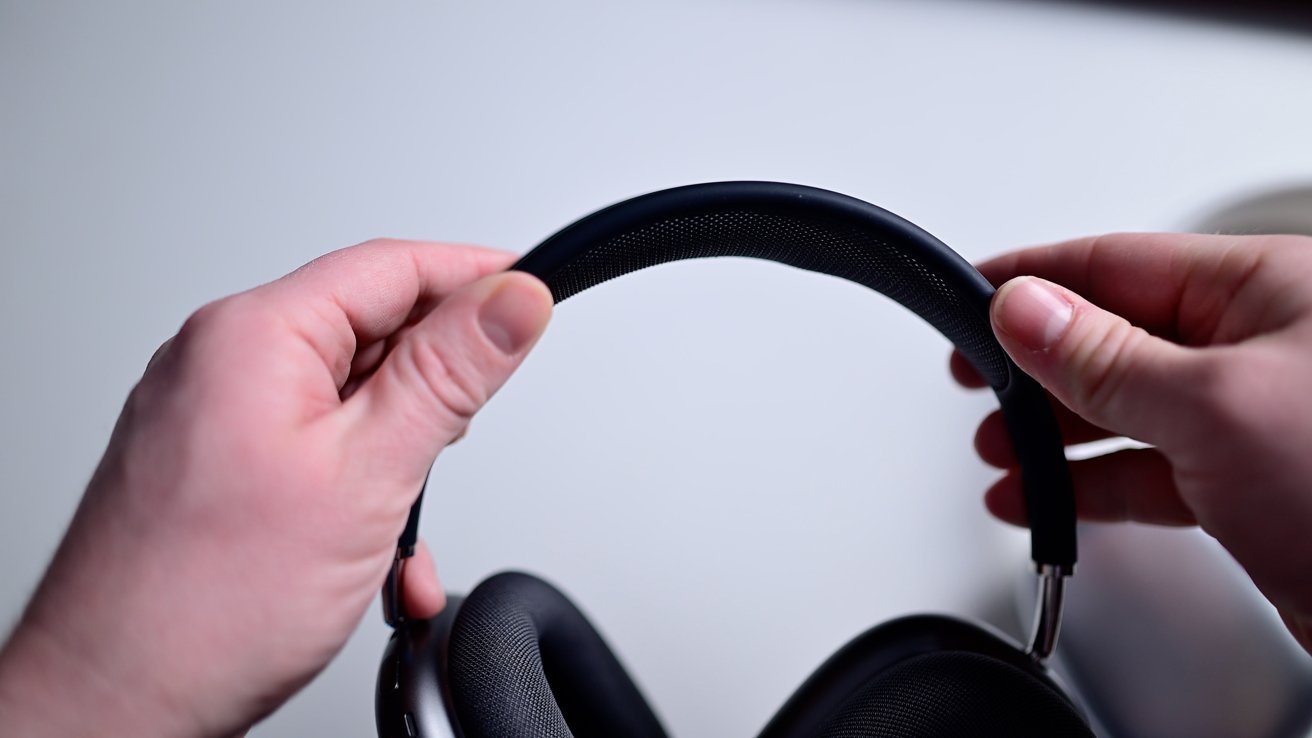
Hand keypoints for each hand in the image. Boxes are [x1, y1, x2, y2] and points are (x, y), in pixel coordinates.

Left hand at [0, 240, 552, 736]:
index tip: (532, 295)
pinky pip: (316, 448)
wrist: (114, 703)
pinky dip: (362, 492)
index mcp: (253, 336)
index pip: (391, 267)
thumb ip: (449, 377)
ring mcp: (216, 414)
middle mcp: (224, 362)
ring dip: (401, 459)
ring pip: (350, 401)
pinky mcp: (218, 463)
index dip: (474, 276)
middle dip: (434, 392)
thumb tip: (512, 300)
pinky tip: (376, 554)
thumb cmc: (203, 605)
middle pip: (371, 333)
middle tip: (461, 437)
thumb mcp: (367, 474)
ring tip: (403, 526)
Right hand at [950, 233, 1311, 651]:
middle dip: (1036, 368)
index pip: (1117, 264)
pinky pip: (1151, 471)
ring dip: (1055, 437)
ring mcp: (1253, 419)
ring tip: (999, 453)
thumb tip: (1024, 309)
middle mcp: (1256, 348)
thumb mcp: (1213, 406)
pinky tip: (1047, 501)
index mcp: (1260, 292)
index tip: (969, 294)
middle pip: (1115, 339)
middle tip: (973, 382)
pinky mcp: (1251, 486)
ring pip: (1127, 410)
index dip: (1033, 280)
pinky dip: (1092, 487)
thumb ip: (1104, 358)